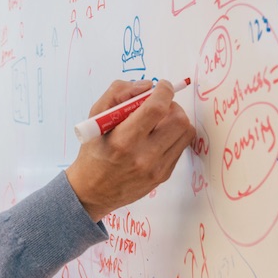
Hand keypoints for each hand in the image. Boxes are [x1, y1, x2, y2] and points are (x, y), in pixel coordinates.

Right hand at [64, 79, 196, 221]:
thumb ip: (117, 93)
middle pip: (178, 120)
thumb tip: (146, 86)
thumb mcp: (95, 118)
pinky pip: (181, 147)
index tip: (162, 85)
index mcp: (123, 140)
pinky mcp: (164, 175)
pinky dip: (173, 135)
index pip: (156, 108)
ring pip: (185, 132)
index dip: (164, 91)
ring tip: (160, 121)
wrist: (92, 191)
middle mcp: (143, 156)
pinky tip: (157, 137)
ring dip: (176, 119)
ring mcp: (157, 168)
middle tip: (159, 106)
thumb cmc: (93, 152)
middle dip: (172, 105)